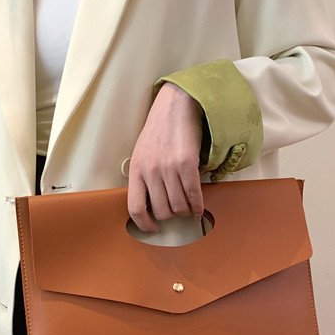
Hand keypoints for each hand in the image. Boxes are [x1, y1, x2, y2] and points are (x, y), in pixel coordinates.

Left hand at [127, 82, 203, 232]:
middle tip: (177, 212)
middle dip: (171, 216)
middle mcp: (150, 171)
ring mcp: (168, 167)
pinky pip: (193, 195)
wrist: (176, 105)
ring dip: (186, 211)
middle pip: (161, 211)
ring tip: (189, 208)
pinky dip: (198, 206)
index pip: (135, 208)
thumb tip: (153, 205)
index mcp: (136, 170)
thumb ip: (145, 177)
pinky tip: (199, 209)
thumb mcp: (143, 154)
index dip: (144, 224)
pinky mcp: (186, 163)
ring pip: (178, 206)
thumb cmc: (160, 131)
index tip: (153, 229)